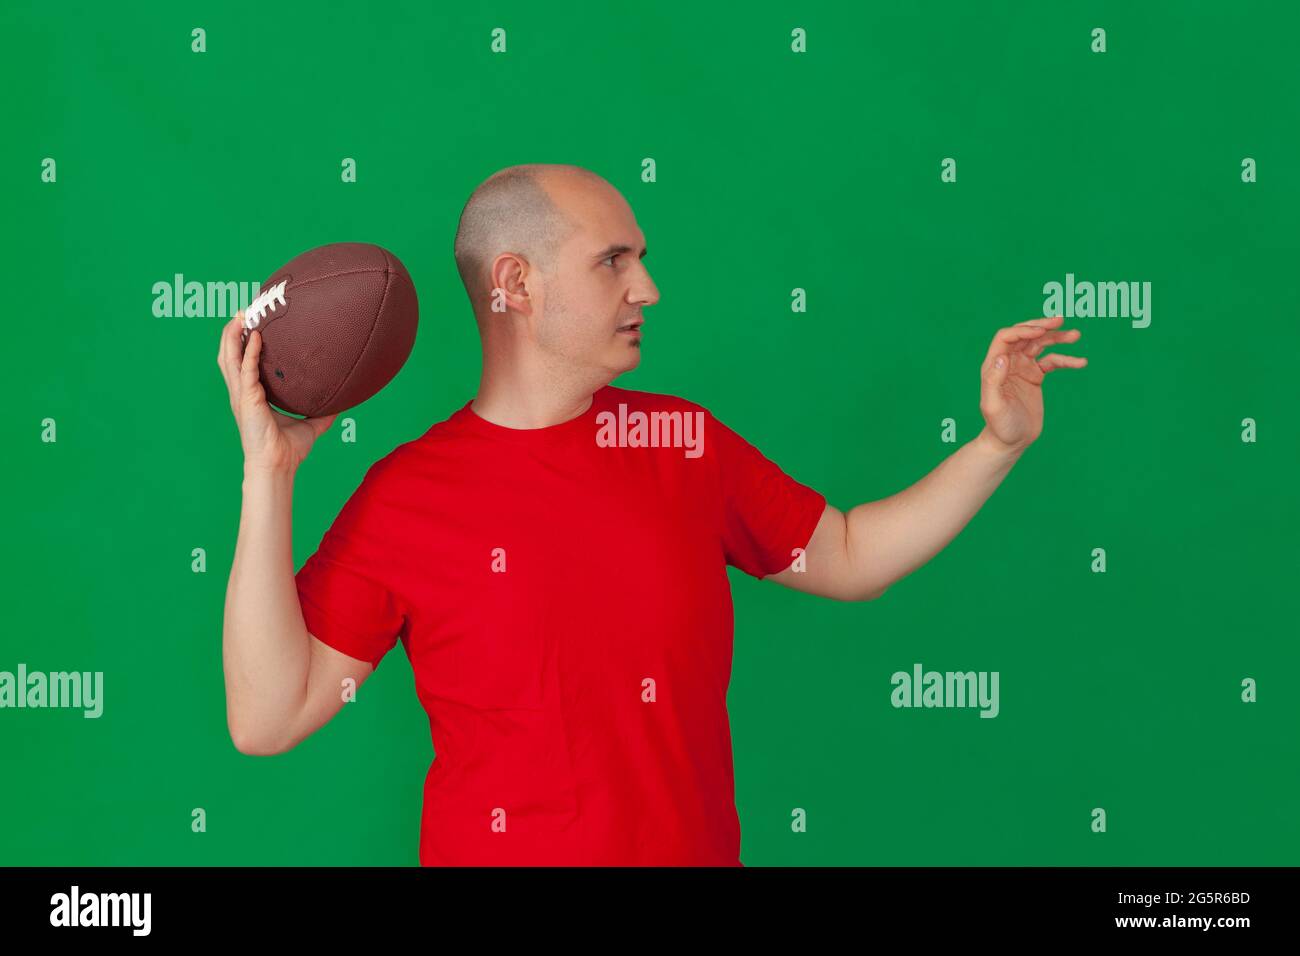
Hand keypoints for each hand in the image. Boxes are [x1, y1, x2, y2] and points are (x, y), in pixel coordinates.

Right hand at [216, 312, 336, 472]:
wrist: (279, 466)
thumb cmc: (288, 450)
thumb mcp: (310, 425)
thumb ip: (323, 413)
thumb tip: (341, 403)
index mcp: (252, 396)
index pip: (242, 363)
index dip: (242, 343)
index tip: (251, 324)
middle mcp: (242, 392)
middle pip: (229, 355)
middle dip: (232, 332)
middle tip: (243, 311)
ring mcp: (242, 395)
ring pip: (230, 358)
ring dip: (233, 335)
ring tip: (241, 315)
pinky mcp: (247, 399)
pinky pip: (247, 369)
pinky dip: (251, 351)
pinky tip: (257, 336)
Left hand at [979, 315, 1086, 452]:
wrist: (1010, 442)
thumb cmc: (999, 426)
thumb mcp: (993, 406)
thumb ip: (994, 380)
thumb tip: (1002, 357)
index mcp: (994, 365)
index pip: (1006, 337)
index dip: (1023, 330)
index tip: (1042, 331)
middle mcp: (1008, 363)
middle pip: (1024, 335)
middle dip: (1041, 326)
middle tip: (1060, 320)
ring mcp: (1022, 368)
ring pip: (1040, 345)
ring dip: (1057, 337)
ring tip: (1076, 335)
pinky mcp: (1035, 377)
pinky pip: (1052, 361)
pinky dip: (1066, 359)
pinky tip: (1081, 362)